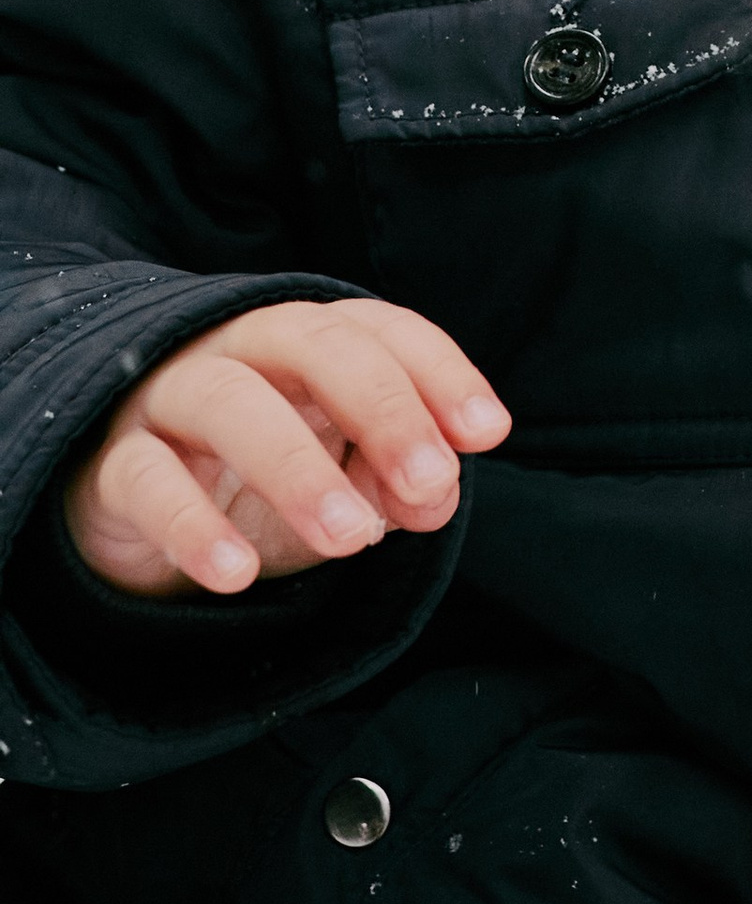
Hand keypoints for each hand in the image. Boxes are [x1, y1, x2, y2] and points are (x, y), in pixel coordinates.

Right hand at [63, 299, 510, 600]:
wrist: (131, 517)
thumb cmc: (255, 482)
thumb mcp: (340, 484)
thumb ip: (395, 481)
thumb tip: (436, 494)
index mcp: (305, 343)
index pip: (379, 328)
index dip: (439, 371)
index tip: (488, 432)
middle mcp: (239, 350)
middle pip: (311, 342)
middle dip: (383, 408)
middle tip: (430, 484)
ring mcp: (167, 399)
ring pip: (228, 401)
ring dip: (297, 467)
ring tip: (351, 538)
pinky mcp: (111, 465)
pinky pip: (145, 480)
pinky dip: (191, 525)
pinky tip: (234, 575)